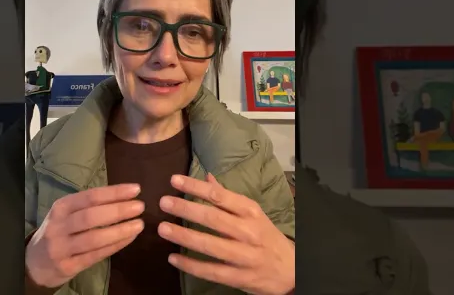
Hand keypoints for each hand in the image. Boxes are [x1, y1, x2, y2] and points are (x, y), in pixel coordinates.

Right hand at [26, 183, 144, 287]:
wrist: (34, 262)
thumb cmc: (59, 231)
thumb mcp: (66, 214)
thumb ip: (88, 206)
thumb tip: (124, 196)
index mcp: (61, 207)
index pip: (90, 196)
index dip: (114, 192)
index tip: (135, 189)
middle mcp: (58, 226)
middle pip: (91, 216)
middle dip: (118, 210)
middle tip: (140, 207)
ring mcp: (61, 248)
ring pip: (93, 238)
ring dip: (119, 231)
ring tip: (139, 224)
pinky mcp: (67, 267)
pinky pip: (95, 255)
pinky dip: (115, 246)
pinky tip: (129, 238)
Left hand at [158, 173, 293, 294]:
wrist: (290, 270)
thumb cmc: (265, 236)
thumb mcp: (251, 213)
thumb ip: (227, 196)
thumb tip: (206, 176)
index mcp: (250, 212)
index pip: (219, 196)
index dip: (195, 187)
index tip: (174, 180)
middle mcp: (248, 232)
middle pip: (213, 219)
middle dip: (186, 209)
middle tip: (163, 202)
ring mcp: (244, 256)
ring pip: (210, 245)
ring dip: (184, 236)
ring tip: (163, 228)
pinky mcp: (240, 278)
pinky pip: (211, 271)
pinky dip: (191, 265)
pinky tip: (173, 258)